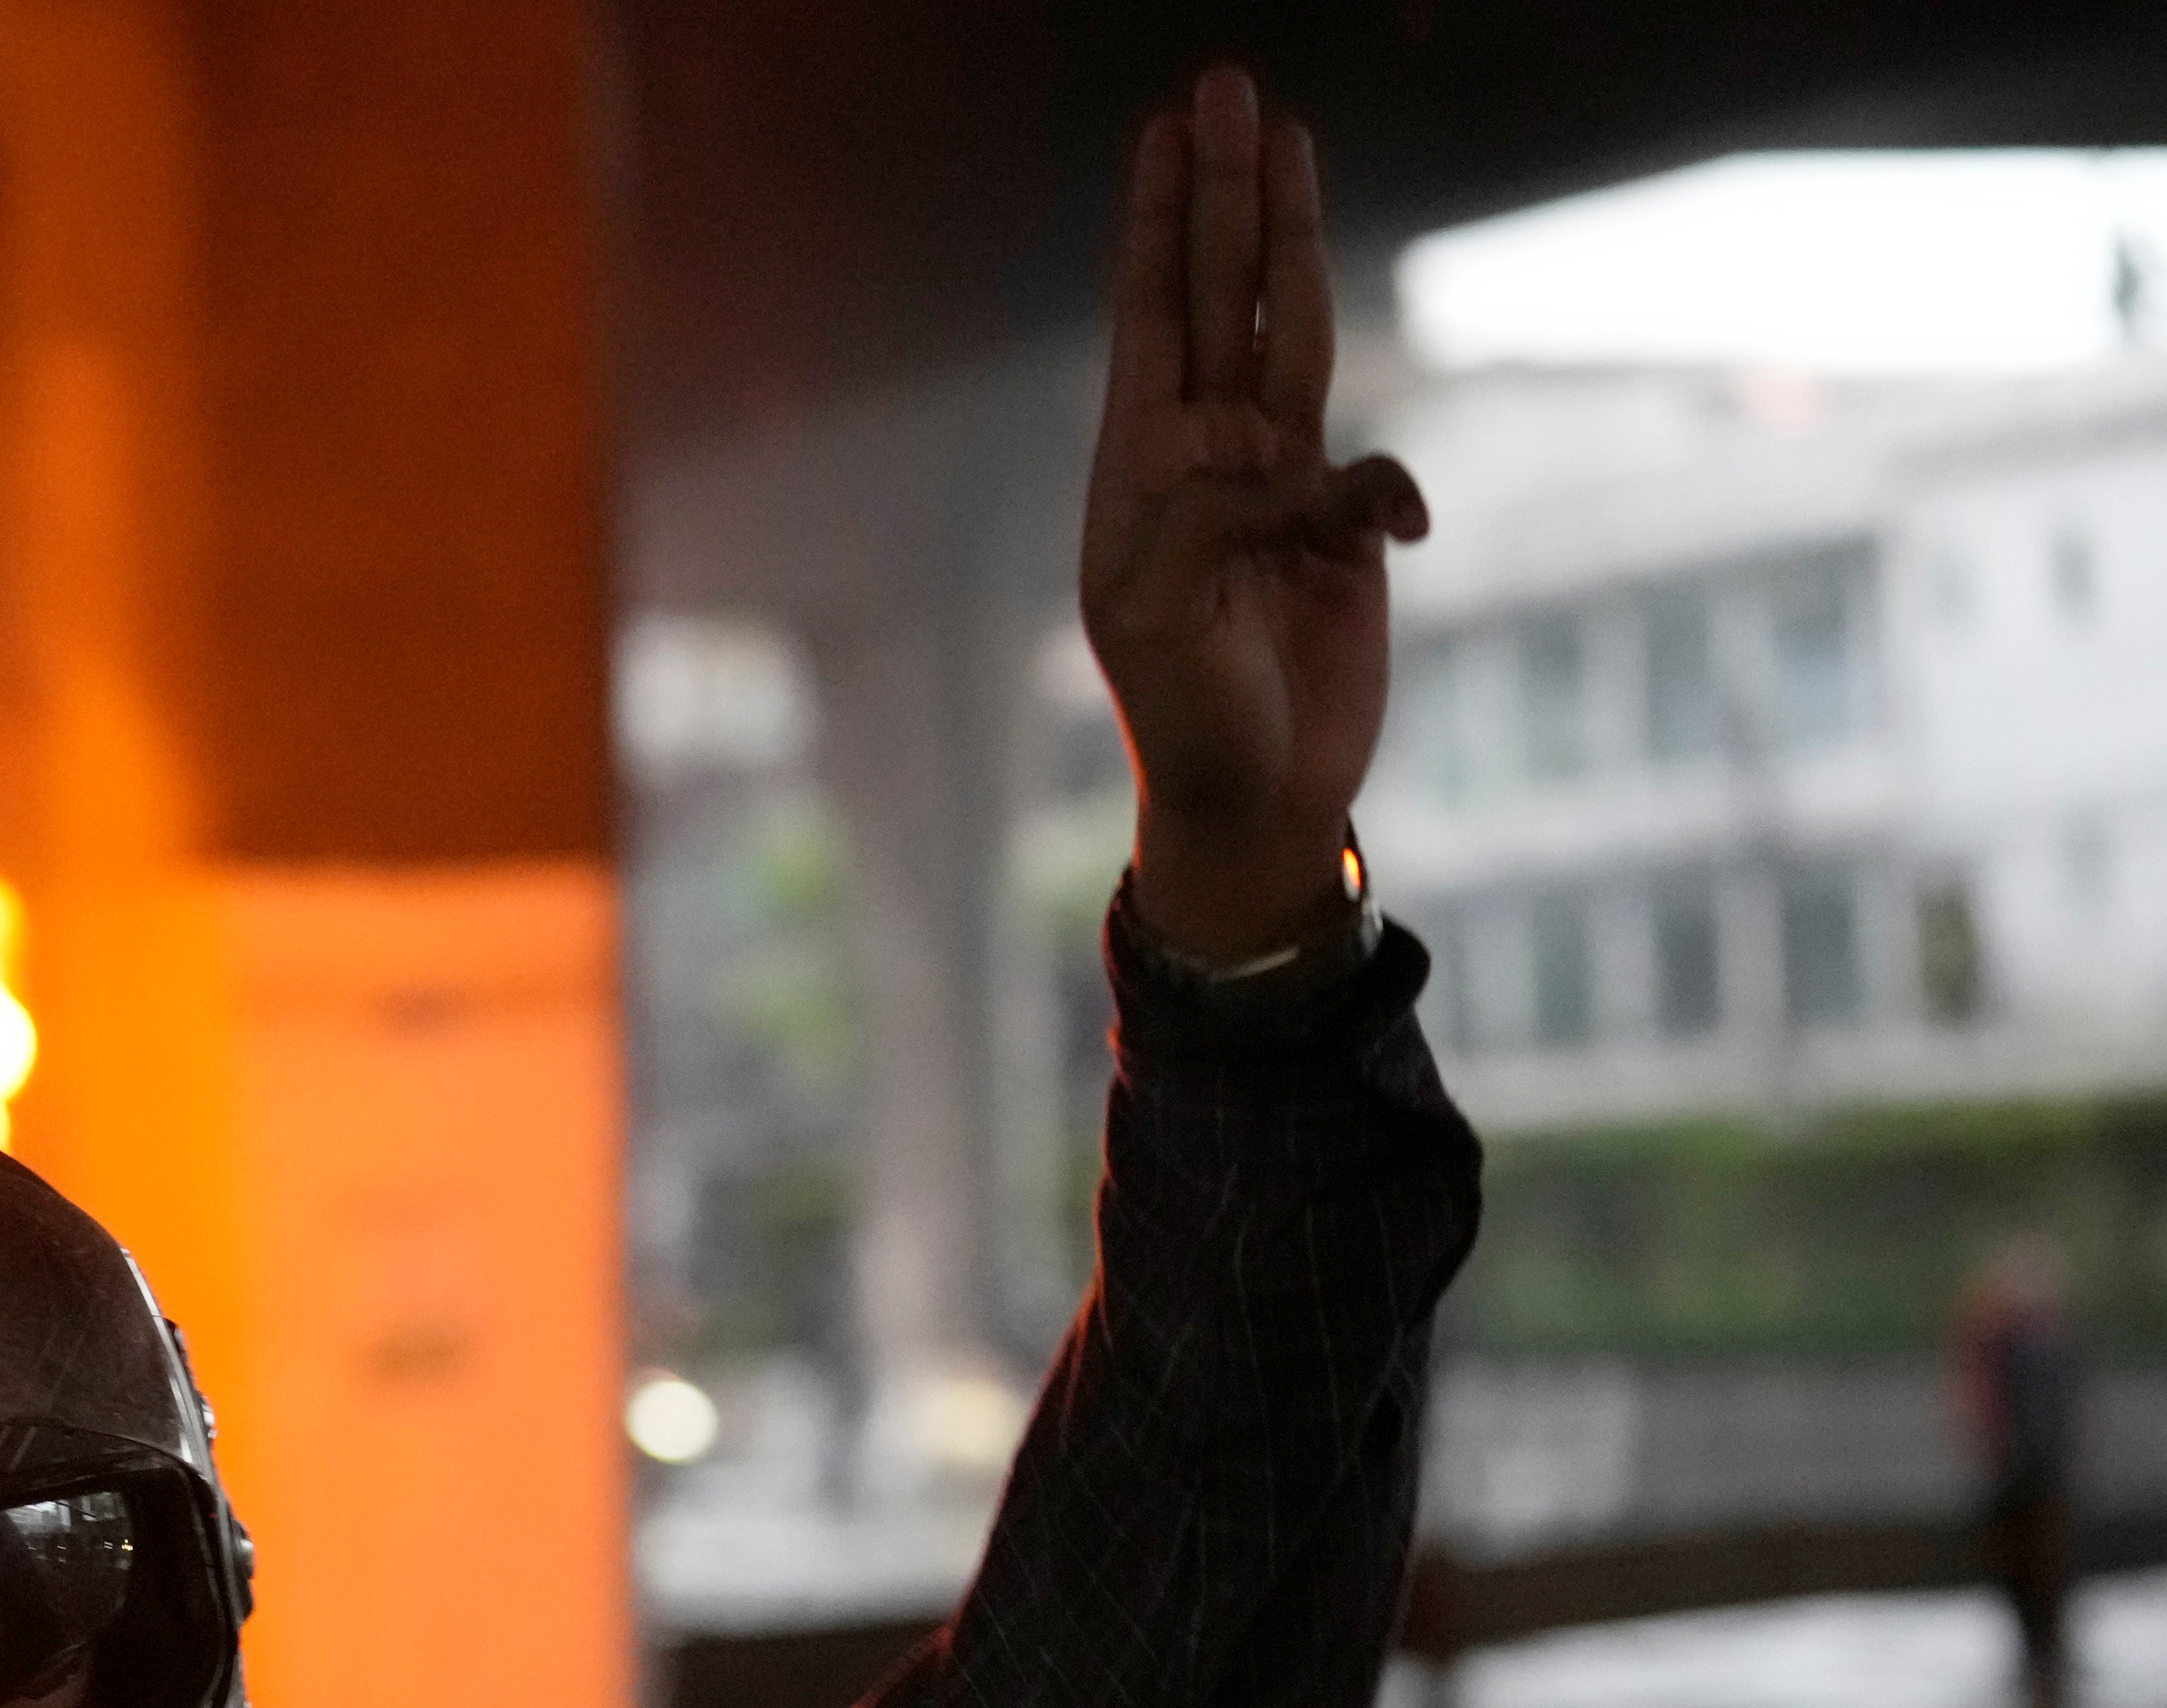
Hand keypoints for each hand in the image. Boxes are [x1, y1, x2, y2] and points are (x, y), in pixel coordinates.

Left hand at [1078, 71, 1428, 962]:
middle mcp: (1208, 453)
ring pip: (1289, 332)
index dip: (1159, 222)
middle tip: (1227, 88)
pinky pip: (1376, 476)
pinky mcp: (1343, 526)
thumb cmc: (1186, 713)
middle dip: (1226, 190)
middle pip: (1220, 292)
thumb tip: (1283, 463)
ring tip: (1290, 138)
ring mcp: (1279, 482)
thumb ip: (1205, 521)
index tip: (1164, 134)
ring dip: (1289, 238)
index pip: (1150, 314)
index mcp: (1142, 465)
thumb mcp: (1158, 615)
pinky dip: (1386, 494)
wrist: (1254, 793)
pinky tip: (1390, 534)